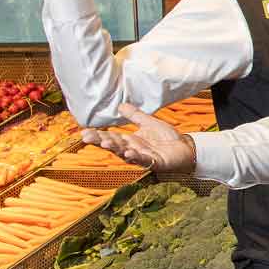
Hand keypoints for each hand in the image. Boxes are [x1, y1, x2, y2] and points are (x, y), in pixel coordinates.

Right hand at [78, 103, 194, 173]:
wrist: (185, 148)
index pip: (110, 137)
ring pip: (125, 153)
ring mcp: (142, 157)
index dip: (97, 135)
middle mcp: (133, 150)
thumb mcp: (149, 123)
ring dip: (115, 149)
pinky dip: (135, 157)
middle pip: (113, 146)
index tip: (83, 132)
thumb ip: (135, 115)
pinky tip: (128, 153)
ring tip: (104, 143)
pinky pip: (143, 160)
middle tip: (86, 137)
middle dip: (100, 141)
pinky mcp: (154, 163)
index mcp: (130, 141)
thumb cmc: (166, 138)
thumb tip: (120, 105)